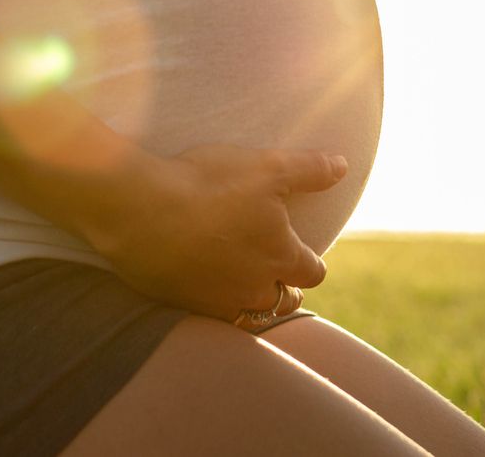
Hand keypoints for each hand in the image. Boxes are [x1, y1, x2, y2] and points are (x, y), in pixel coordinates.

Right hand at [88, 143, 346, 329]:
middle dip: (286, 289)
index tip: (303, 254)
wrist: (141, 210)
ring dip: (253, 302)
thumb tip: (343, 167)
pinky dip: (216, 305)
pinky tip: (206, 289)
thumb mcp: (266, 166)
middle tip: (276, 274)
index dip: (311, 261)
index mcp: (281, 255)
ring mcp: (219, 301)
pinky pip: (212, 317)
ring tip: (244, 285)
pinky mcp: (185, 305)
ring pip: (250, 314)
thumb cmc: (207, 184)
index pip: (313, 271)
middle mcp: (255, 287)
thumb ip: (309, 169)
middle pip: (285, 301)